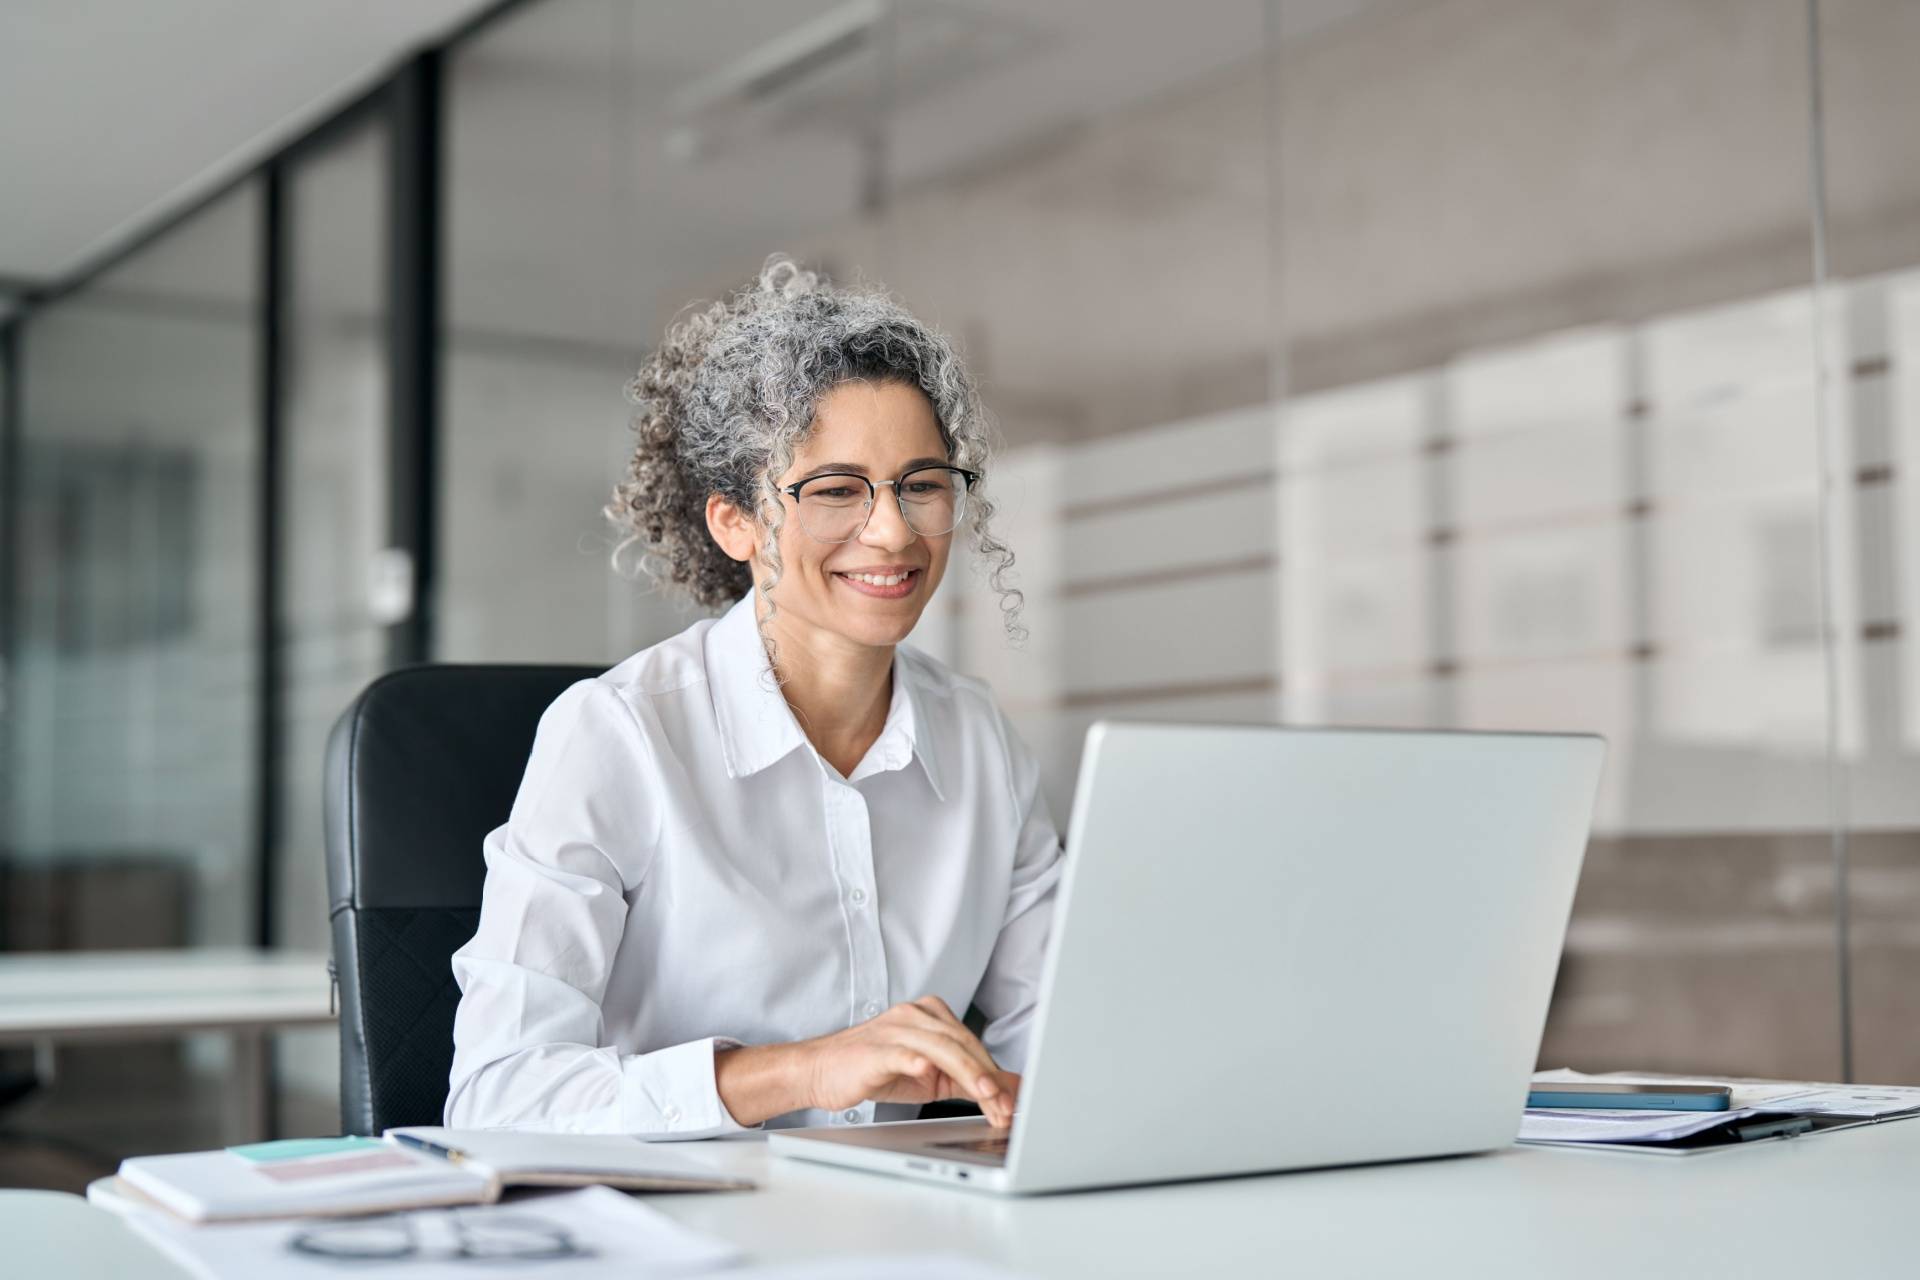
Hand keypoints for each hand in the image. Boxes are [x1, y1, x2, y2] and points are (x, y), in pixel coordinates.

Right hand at [803, 997, 1020, 1128]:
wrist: (821, 1070)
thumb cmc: (873, 1070)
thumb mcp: (926, 1076)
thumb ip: (965, 1079)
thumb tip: (1007, 1089)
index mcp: (930, 1015)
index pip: (972, 1044)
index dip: (995, 1074)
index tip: (1012, 1102)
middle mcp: (915, 1015)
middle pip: (962, 1044)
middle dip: (989, 1078)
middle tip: (1006, 1107)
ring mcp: (895, 1029)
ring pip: (942, 1047)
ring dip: (969, 1073)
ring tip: (987, 1096)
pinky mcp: (875, 1049)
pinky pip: (901, 1052)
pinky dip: (917, 1060)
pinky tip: (930, 1071)